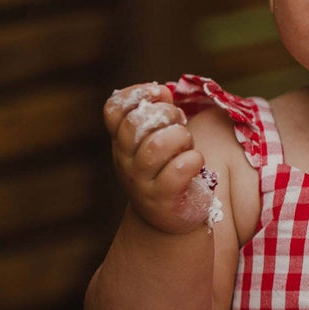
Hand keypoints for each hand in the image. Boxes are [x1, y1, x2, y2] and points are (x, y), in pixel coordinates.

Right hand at [104, 83, 213, 233]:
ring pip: (157, 145)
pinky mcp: (162, 199)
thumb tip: (162, 90)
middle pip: (136, 124)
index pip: (113, 110)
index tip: (159, 94)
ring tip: (187, 145)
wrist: (169, 218)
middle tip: (179, 123)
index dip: (136, 94)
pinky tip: (195, 163)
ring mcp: (141, 182)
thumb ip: (158, 114)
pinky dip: (193, 160)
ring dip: (181, 138)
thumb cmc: (167, 170)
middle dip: (166, 115)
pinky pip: (178, 170)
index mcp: (122, 142)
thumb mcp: (157, 139)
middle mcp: (125, 161)